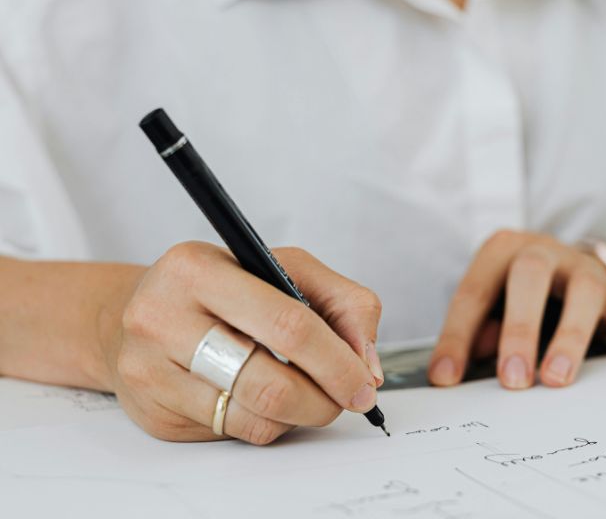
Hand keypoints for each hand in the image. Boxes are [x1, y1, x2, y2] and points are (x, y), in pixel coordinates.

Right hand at [105, 242, 383, 443]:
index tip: (364, 381)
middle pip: (270, 383)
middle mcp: (162, 318)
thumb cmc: (225, 286)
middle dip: (324, 399)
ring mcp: (150, 370)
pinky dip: (266, 422)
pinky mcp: (153, 411)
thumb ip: (343, 303)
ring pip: (254, 417)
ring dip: (298, 415)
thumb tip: (367, 365)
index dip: (337, 361)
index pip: (288, 324)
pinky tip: (264, 398)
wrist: (143, 311)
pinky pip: (232, 432)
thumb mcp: (285, 267)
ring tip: (306, 394)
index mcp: (198, 269)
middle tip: (345, 398)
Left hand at [428, 230, 605, 388]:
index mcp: (501, 250)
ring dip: (570, 337)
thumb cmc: (511, 287)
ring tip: (558, 379)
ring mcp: (582, 270)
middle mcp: (542, 251)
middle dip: (520, 329)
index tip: (446, 378)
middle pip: (530, 278)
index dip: (457, 336)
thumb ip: (472, 331)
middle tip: (512, 379)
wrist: (558, 257)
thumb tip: (450, 374)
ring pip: (584, 293)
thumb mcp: (487, 298)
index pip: (474, 292)